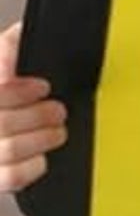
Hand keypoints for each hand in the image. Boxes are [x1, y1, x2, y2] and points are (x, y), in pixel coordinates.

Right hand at [0, 21, 67, 193]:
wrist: (9, 116)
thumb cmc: (6, 93)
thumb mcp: (5, 59)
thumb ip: (10, 47)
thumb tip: (24, 37)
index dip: (17, 90)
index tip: (42, 86)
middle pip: (1, 122)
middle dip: (39, 115)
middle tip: (57, 110)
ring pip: (8, 150)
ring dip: (42, 138)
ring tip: (58, 131)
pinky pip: (11, 178)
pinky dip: (34, 167)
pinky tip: (42, 156)